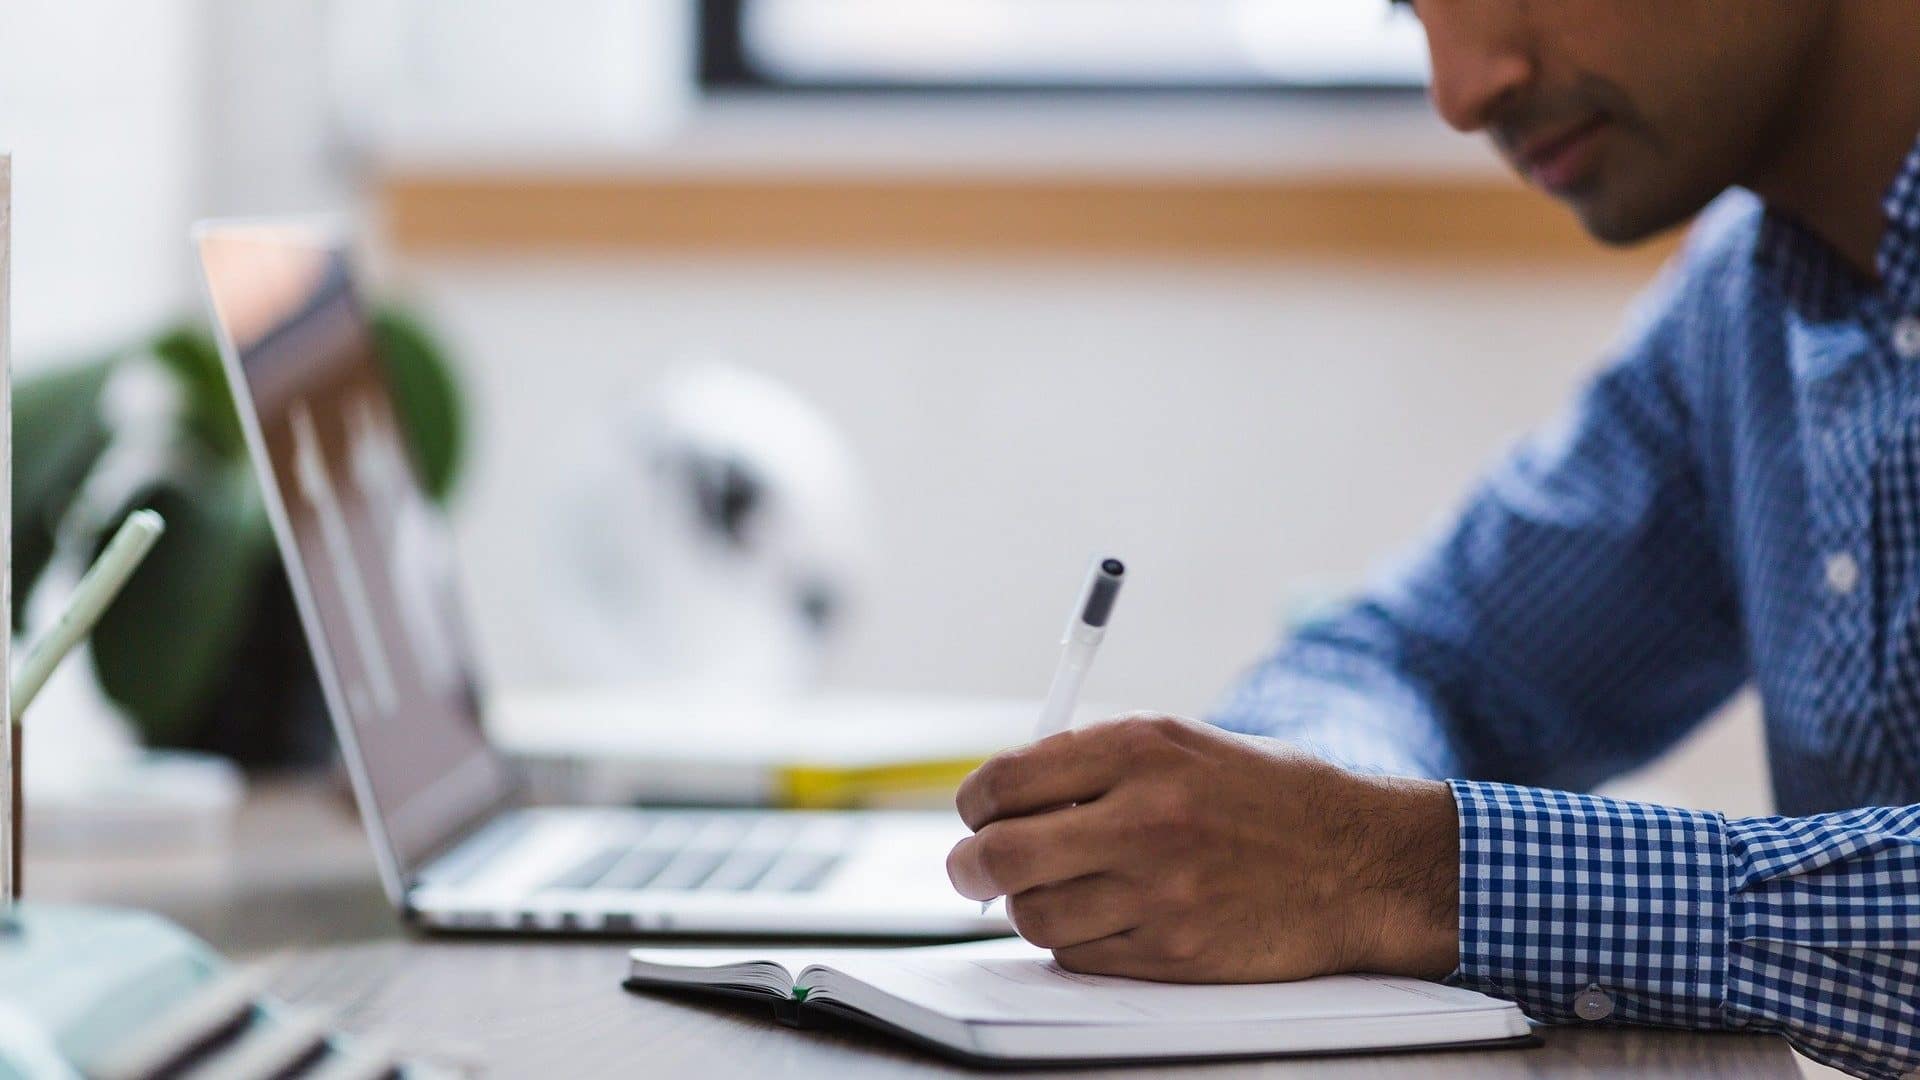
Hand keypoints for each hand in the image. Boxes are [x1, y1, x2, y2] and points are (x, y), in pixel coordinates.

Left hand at [947, 714, 1458, 982]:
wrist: (1360, 862)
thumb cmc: (1267, 797)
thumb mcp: (1182, 745)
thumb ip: (1093, 763)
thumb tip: (1003, 798)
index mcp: (1140, 748)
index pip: (1004, 781)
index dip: (975, 804)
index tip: (977, 814)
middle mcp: (1144, 816)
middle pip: (999, 856)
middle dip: (970, 866)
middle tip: (974, 868)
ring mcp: (1159, 891)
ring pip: (1032, 916)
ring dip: (1028, 907)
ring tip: (1057, 889)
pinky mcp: (1173, 953)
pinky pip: (1078, 956)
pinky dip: (1074, 942)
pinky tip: (1105, 916)